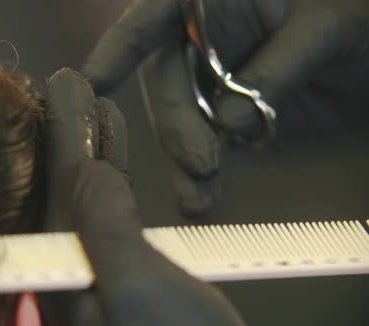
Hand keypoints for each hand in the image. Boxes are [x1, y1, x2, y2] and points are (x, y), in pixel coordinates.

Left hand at [39, 68, 247, 325]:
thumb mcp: (138, 290)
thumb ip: (104, 229)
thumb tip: (90, 171)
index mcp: (59, 275)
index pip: (54, 187)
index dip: (60, 132)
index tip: (65, 86)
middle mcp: (64, 277)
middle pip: (61, 190)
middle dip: (69, 136)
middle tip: (74, 88)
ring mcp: (91, 280)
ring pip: (84, 201)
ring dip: (91, 153)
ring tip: (98, 114)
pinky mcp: (119, 284)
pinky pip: (107, 219)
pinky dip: (111, 184)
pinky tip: (115, 168)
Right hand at [81, 0, 368, 215]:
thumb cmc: (356, 16)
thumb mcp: (329, 26)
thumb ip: (278, 66)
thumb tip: (228, 120)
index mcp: (212, 1)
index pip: (151, 20)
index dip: (117, 49)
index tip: (90, 84)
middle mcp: (202, 39)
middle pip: (165, 83)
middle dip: (177, 125)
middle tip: (201, 162)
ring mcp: (210, 82)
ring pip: (181, 123)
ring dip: (185, 161)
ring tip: (199, 196)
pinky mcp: (225, 120)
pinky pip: (206, 147)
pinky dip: (203, 176)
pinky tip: (205, 199)